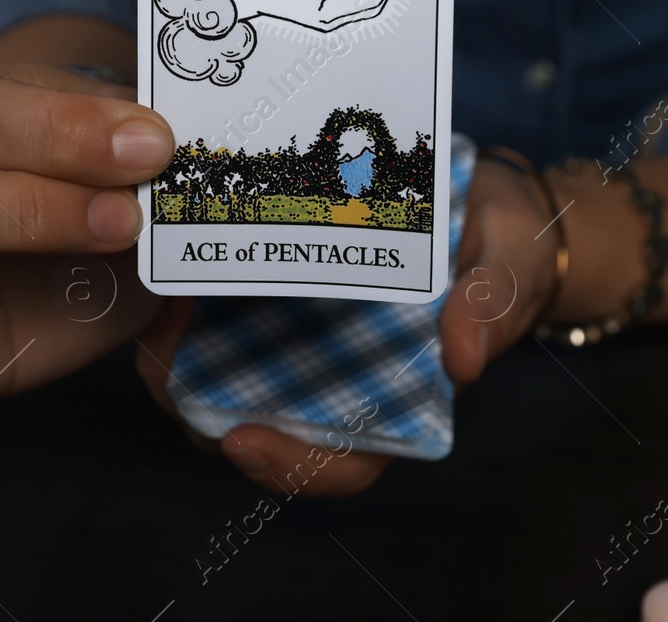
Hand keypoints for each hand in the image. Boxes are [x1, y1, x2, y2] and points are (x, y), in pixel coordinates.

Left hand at [131, 155, 564, 496]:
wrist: (486, 200)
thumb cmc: (503, 247)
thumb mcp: (509, 266)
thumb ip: (490, 305)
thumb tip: (463, 359)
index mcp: (402, 402)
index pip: (342, 463)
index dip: (290, 466)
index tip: (244, 440)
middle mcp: (342, 386)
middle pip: (261, 431)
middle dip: (202, 413)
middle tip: (162, 362)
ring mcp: (305, 349)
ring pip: (227, 384)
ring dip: (182, 361)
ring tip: (157, 309)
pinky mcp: (278, 302)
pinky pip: (224, 325)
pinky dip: (192, 312)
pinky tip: (174, 271)